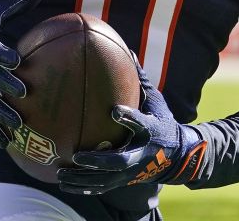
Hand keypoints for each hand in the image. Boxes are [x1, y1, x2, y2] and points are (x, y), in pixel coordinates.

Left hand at [58, 62, 206, 194]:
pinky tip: (63, 184)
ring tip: (61, 175)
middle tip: (77, 156)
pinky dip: (84, 188)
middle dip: (98, 161)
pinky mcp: (126, 181)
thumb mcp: (157, 102)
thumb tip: (128, 50)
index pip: (141, 124)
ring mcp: (133, 171)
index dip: (129, 118)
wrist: (177, 157)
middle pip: (120, 161)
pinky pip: (103, 187)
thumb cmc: (162, 123)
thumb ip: (140, 80)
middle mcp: (142, 154)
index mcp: (152, 131)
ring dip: (83, 178)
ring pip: (107, 179)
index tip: (114, 110)